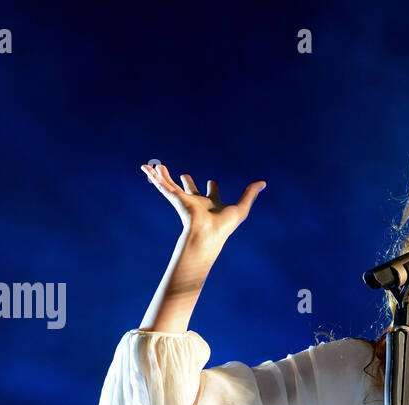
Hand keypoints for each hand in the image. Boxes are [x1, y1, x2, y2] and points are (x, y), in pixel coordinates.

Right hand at [141, 161, 266, 247]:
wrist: (207, 234)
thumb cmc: (224, 226)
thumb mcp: (242, 207)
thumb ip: (250, 194)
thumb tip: (263, 183)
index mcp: (212, 205)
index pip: (212, 195)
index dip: (213, 188)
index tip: (213, 182)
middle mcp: (197, 203)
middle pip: (191, 190)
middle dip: (188, 183)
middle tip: (185, 176)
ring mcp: (185, 201)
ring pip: (172, 186)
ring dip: (165, 176)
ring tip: (158, 167)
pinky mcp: (175, 199)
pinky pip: (162, 185)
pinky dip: (153, 176)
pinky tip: (145, 167)